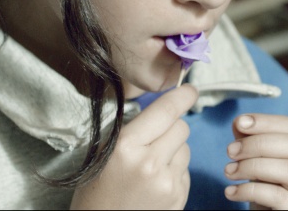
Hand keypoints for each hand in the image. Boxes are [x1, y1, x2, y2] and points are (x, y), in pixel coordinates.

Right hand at [70, 85, 197, 209]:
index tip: (190, 90)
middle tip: (156, 139)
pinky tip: (156, 184)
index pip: (165, 111)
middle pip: (181, 127)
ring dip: (174, 151)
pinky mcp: (178, 198)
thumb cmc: (97, 193)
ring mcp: (167, 183)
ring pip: (186, 148)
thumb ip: (133, 132)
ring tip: (151, 168)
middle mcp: (149, 163)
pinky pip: (186, 171)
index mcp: (126, 147)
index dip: (182, 97)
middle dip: (172, 127)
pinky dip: (175, 172)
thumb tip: (162, 112)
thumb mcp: (105, 155)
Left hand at [223, 114, 287, 209]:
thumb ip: (255, 142)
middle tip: (231, 151)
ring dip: (252, 166)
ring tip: (229, 171)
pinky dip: (249, 190)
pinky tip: (232, 192)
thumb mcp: (264, 165)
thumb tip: (240, 122)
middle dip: (259, 143)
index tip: (240, 122)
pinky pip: (278, 196)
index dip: (267, 122)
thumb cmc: (271, 195)